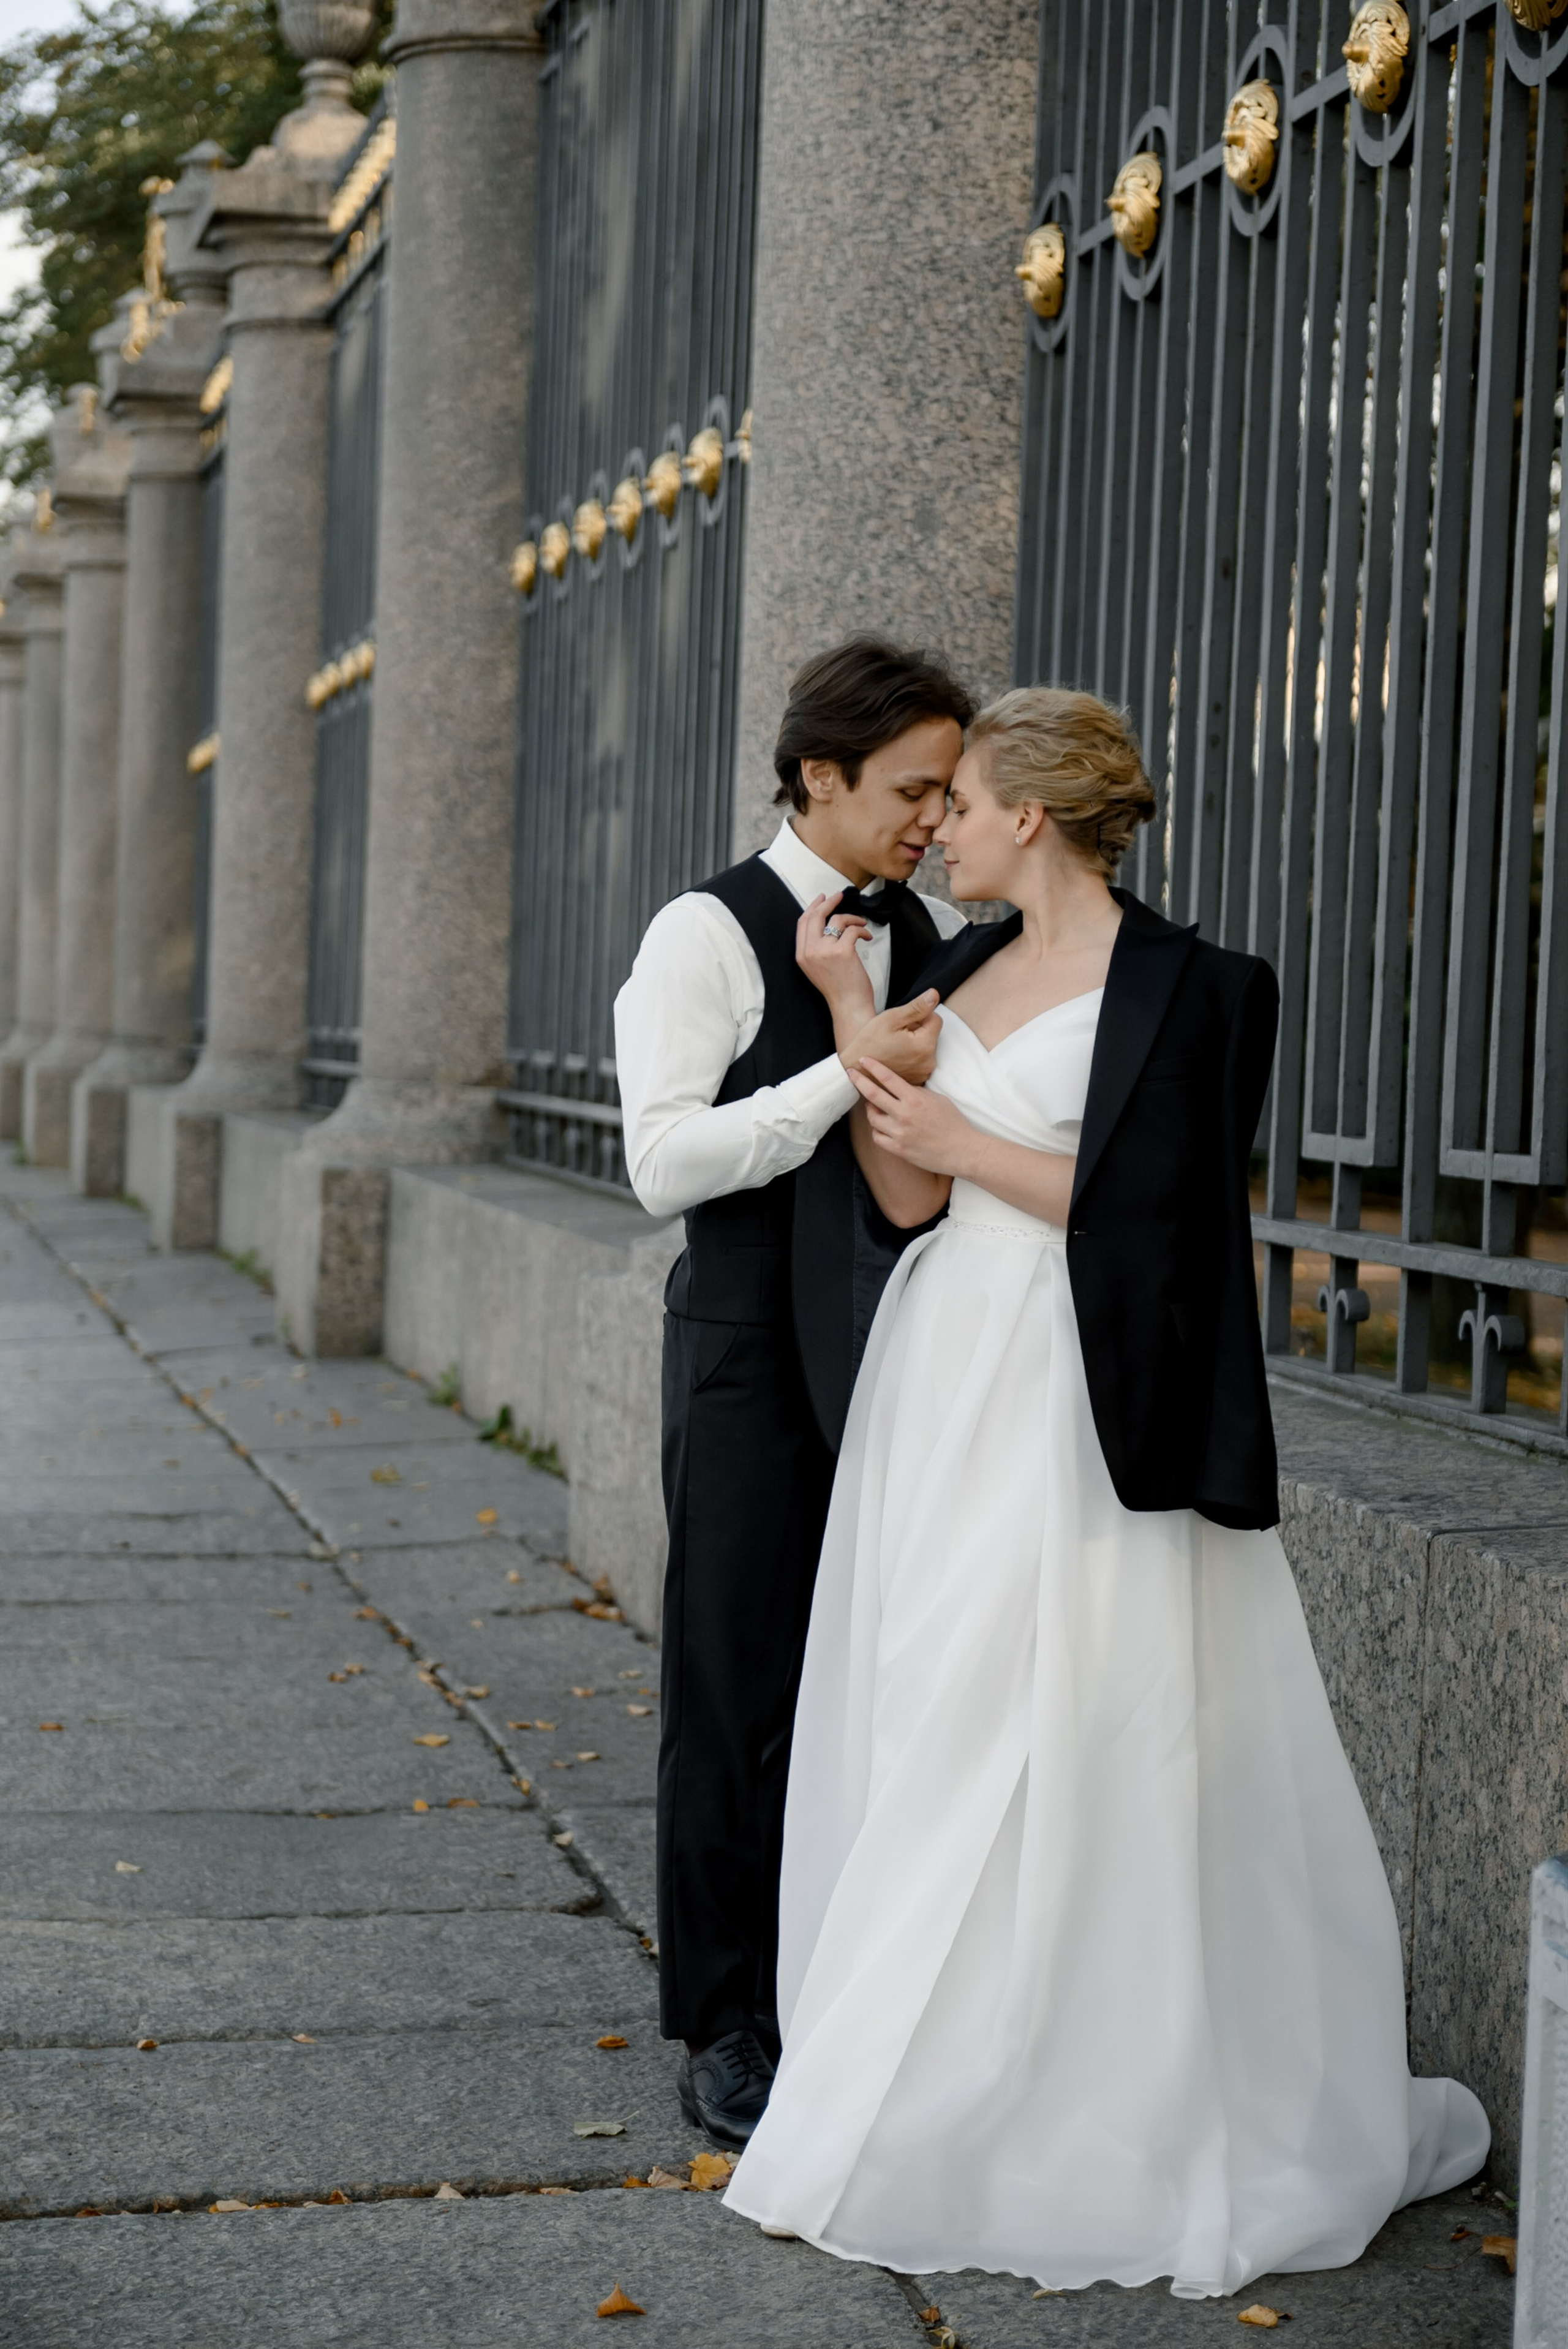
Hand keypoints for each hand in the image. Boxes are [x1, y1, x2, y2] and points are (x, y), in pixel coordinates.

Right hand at [796, 892, 873, 1026]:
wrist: (848, 1006)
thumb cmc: (838, 988)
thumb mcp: (818, 967)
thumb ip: (817, 948)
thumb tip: (828, 924)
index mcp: (801, 955)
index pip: (802, 923)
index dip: (812, 907)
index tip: (822, 899)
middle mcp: (810, 951)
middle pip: (816, 916)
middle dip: (829, 902)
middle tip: (840, 895)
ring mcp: (825, 951)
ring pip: (837, 919)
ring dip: (853, 918)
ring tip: (862, 925)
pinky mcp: (842, 951)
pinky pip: (853, 929)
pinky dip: (862, 930)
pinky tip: (867, 937)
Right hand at [839, 993, 940, 1084]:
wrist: (855, 1066)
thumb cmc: (870, 1041)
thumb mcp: (892, 1019)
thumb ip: (917, 1007)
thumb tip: (935, 994)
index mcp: (924, 1045)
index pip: (936, 1019)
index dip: (919, 1016)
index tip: (903, 1022)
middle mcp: (929, 1062)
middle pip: (932, 1034)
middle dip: (918, 1030)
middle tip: (896, 1034)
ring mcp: (924, 1073)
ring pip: (926, 1046)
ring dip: (915, 1042)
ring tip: (895, 1046)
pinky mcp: (918, 1079)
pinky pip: (921, 1060)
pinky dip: (912, 1056)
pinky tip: (897, 1056)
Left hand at [849, 1053, 976, 1174]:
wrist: (962, 1150)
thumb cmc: (953, 1123)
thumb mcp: (937, 1099)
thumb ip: (917, 1093)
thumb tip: (901, 1087)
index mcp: (915, 1099)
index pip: (888, 1078)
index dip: (873, 1067)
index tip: (863, 1060)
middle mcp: (904, 1115)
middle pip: (873, 1095)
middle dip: (859, 1081)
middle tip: (850, 1073)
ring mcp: (900, 1133)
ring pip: (872, 1118)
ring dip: (871, 1110)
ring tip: (874, 1106)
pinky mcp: (899, 1149)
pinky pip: (878, 1137)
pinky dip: (877, 1130)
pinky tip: (882, 1127)